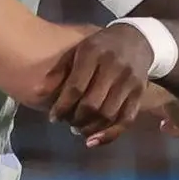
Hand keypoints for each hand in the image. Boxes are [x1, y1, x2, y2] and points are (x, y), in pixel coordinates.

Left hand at [49, 22, 155, 146]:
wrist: (136, 39)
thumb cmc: (100, 46)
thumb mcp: (77, 50)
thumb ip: (58, 71)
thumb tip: (38, 92)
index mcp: (93, 54)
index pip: (76, 87)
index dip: (62, 106)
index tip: (53, 117)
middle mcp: (113, 67)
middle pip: (92, 104)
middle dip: (76, 119)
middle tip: (67, 122)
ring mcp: (129, 81)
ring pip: (108, 114)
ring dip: (90, 128)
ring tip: (79, 129)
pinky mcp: (140, 93)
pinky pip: (126, 120)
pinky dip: (110, 134)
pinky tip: (94, 140)